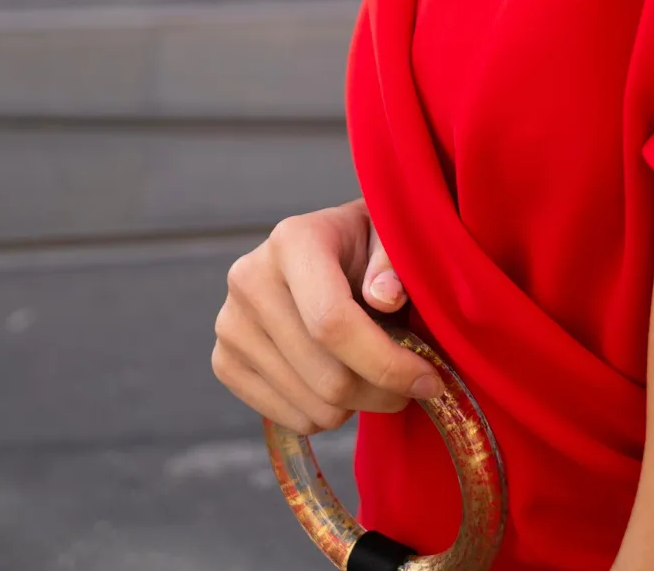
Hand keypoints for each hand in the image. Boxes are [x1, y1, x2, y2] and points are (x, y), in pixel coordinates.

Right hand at [212, 199, 442, 433]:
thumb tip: (384, 298)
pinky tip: (340, 378)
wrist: (323, 251)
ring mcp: (230, 324)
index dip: (386, 362)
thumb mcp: (391, 234)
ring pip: (311, 405)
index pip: (332, 321)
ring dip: (358, 406)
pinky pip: (288, 418)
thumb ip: (394, 260)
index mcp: (293, 239)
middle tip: (412, 385)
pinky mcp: (224, 361)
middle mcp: (250, 279)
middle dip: (382, 392)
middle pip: (326, 375)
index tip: (429, 380)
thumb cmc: (367, 244)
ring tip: (374, 374)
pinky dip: (326, 415)